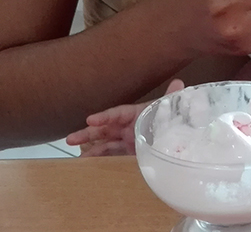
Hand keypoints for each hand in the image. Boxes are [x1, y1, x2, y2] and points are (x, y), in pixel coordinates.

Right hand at [66, 79, 184, 156]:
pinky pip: (111, 156)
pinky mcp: (128, 154)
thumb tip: (179, 83)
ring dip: (91, 149)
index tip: (91, 119)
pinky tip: (89, 167)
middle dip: (87, 133)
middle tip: (70, 139)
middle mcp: (127, 127)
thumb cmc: (169, 119)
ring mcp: (126, 141)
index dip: (104, 117)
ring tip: (78, 158)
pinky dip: (101, 160)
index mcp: (135, 115)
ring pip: (104, 144)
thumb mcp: (169, 110)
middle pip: (104, 129)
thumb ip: (171, 99)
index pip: (116, 114)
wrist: (176, 138)